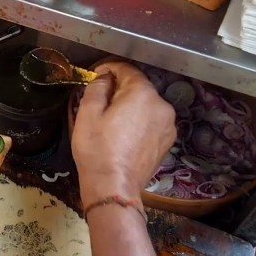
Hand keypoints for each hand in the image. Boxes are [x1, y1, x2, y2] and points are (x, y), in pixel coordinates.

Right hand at [71, 62, 175, 208]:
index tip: (96, 74)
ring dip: (131, 107)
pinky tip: (124, 135)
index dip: (109, 68)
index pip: (127, 69)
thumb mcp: (88, 114)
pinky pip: (151, 123)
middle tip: (100, 101)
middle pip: (139, 88)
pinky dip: (139, 122)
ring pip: (146, 106)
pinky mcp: (167, 142)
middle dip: (120, 89)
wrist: (114, 187)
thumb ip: (96, 88)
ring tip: (112, 121)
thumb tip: (104, 78)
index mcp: (142, 94)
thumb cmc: (97, 150)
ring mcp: (168, 125)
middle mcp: (161, 105)